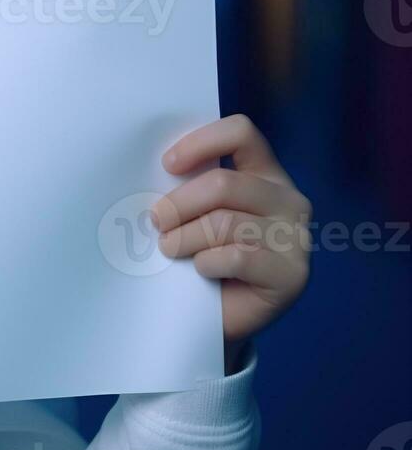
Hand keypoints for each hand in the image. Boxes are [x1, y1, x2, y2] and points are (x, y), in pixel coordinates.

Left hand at [153, 114, 311, 371]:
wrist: (214, 317)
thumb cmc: (200, 255)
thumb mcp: (193, 213)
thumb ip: (187, 185)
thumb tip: (154, 170)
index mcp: (263, 173)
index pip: (241, 133)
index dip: (200, 143)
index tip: (167, 165)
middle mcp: (287, 199)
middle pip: (224, 184)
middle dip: (178, 205)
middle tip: (156, 223)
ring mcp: (295, 236)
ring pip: (225, 223)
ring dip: (185, 238)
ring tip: (170, 250)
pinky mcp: (292, 273)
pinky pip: (238, 257)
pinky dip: (208, 263)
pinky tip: (202, 271)